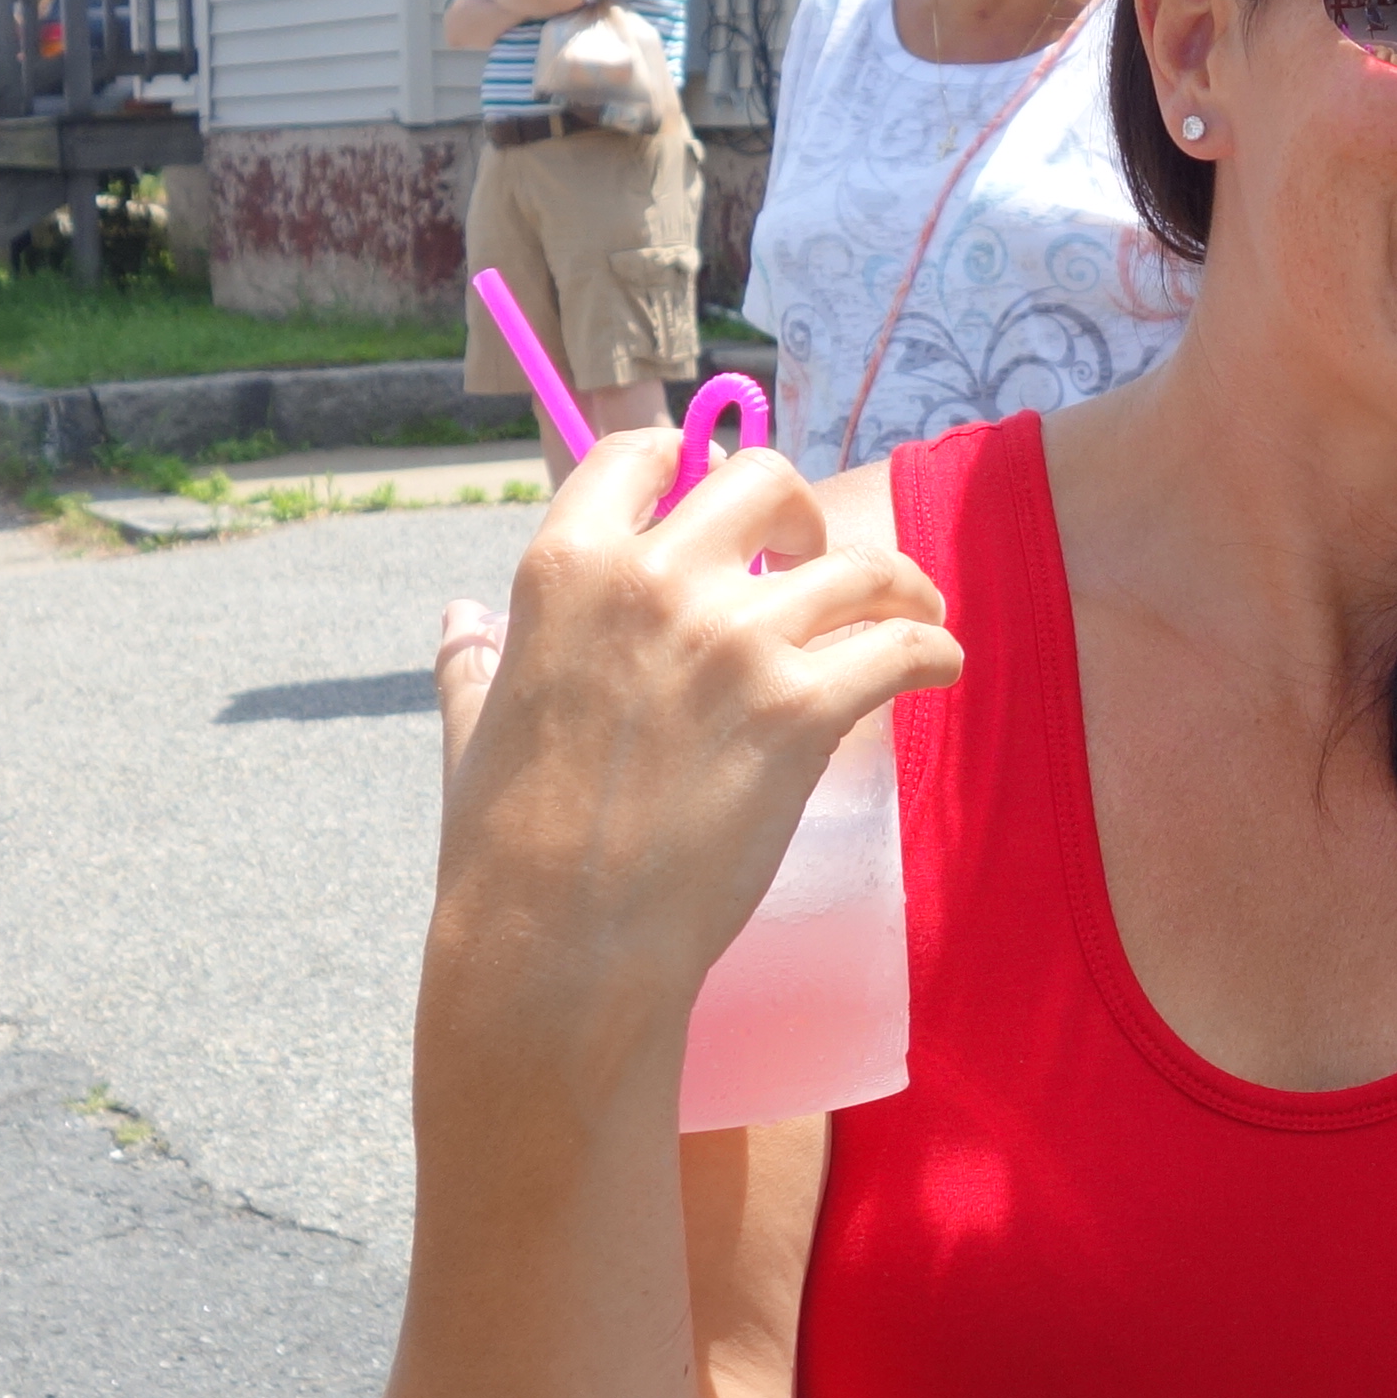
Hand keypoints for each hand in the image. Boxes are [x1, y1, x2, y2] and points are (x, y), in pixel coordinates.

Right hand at [429, 432, 958, 1012]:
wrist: (563, 944)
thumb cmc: (505, 848)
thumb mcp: (475, 730)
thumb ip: (475, 662)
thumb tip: (460, 619)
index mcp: (567, 569)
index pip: (640, 453)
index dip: (692, 461)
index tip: (726, 502)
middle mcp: (656, 580)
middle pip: (765, 481)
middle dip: (802, 513)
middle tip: (816, 562)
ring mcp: (735, 640)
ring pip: (858, 563)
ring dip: (897, 582)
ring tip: (912, 610)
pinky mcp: (801, 708)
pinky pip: (902, 645)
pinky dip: (933, 650)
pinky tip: (936, 668)